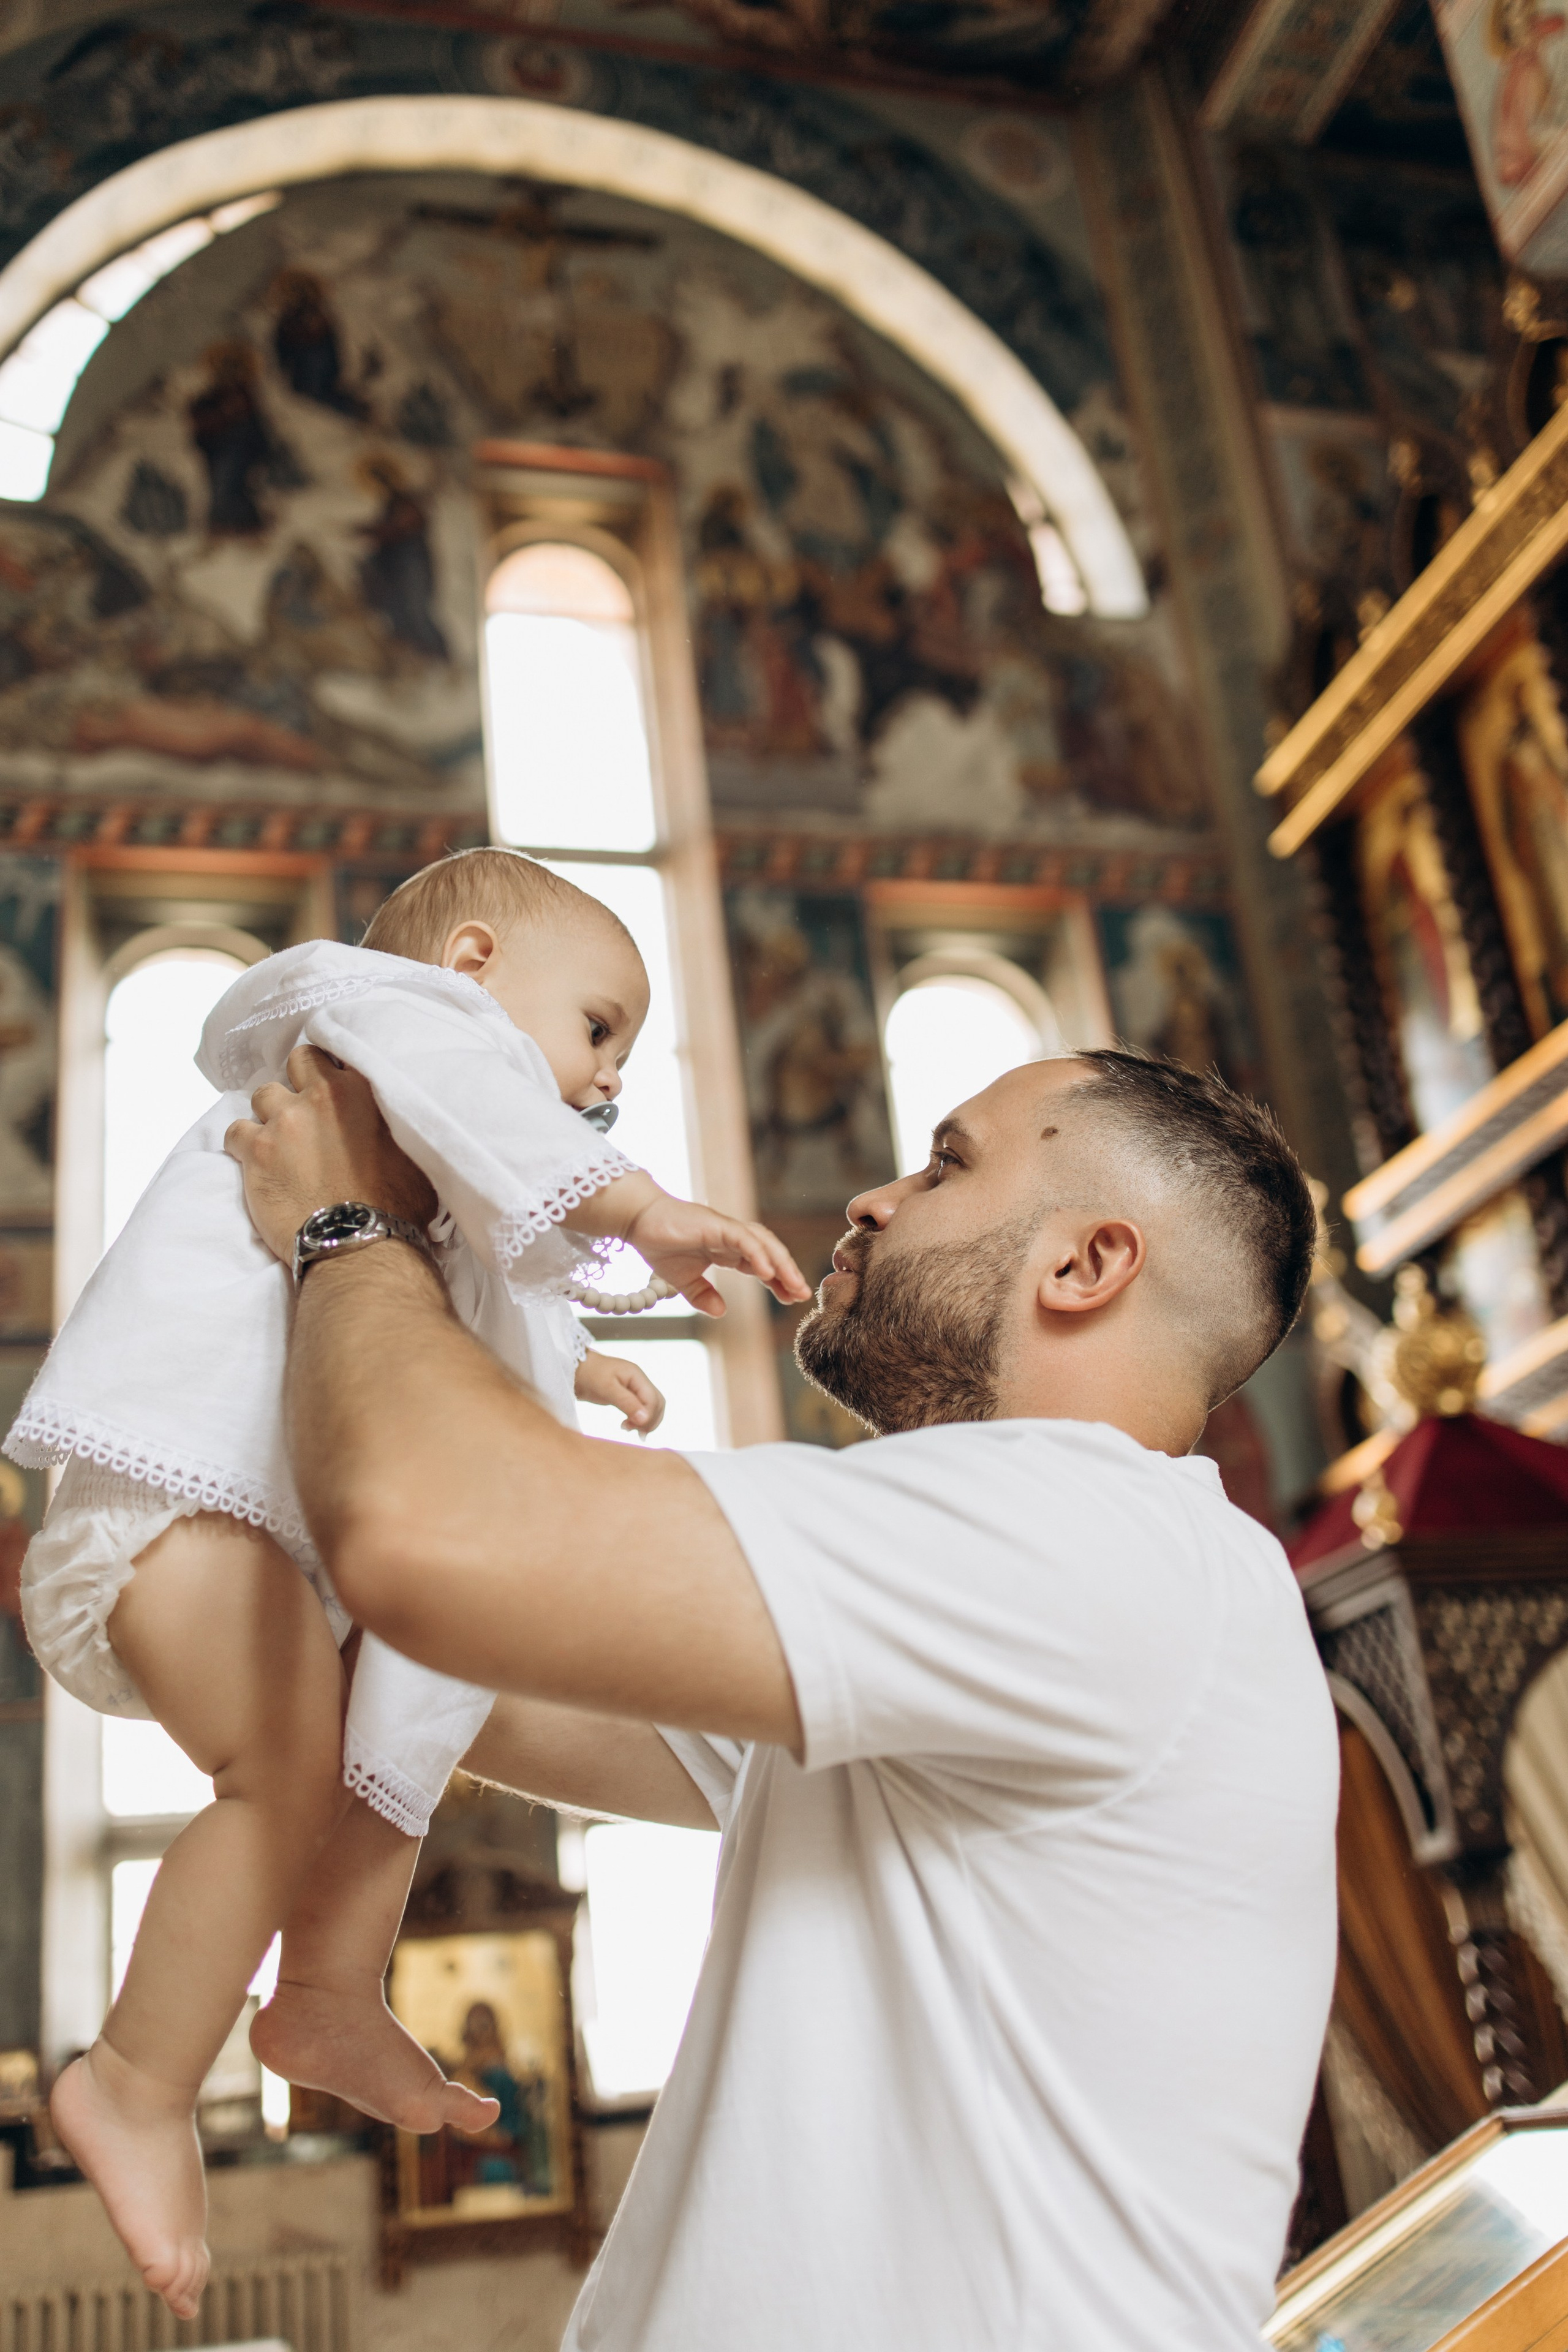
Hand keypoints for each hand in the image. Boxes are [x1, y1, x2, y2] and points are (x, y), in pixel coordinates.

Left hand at [224, 1044, 435, 1260]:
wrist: (360, 1244)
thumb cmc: (396, 1207)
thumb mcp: (414, 1151)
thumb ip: (394, 1123)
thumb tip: (392, 1124)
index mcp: (361, 1090)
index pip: (339, 1056)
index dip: (335, 1072)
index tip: (335, 1089)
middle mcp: (320, 1096)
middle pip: (299, 1060)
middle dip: (300, 1079)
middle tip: (307, 1108)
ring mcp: (284, 1122)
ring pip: (263, 1094)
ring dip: (271, 1112)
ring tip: (280, 1138)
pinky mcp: (256, 1151)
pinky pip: (235, 1132)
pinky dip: (242, 1143)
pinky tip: (254, 1159)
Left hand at [574, 1349, 665, 1435]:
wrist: (575, 1370)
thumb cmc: (589, 1376)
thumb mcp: (607, 1389)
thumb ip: (626, 1403)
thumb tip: (645, 1419)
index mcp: (637, 1375)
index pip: (653, 1399)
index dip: (648, 1416)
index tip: (633, 1428)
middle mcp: (639, 1381)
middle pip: (657, 1403)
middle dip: (650, 1420)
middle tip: (636, 1433)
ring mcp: (634, 1387)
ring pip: (652, 1406)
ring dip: (646, 1421)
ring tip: (629, 1430)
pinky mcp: (628, 1395)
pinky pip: (641, 1408)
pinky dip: (639, 1419)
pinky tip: (628, 1426)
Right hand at [619, 1185, 809, 1316]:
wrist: (638, 1221)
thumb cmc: (660, 1245)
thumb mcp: (684, 1281)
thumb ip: (703, 1295)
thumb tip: (721, 1312)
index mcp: (729, 1249)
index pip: (762, 1265)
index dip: (779, 1281)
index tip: (794, 1299)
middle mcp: (733, 1237)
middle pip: (770, 1253)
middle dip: (788, 1273)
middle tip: (803, 1295)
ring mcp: (726, 1228)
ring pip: (763, 1243)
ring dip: (781, 1264)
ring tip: (794, 1285)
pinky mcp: (716, 1224)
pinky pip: (743, 1239)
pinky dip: (757, 1254)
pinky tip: (767, 1272)